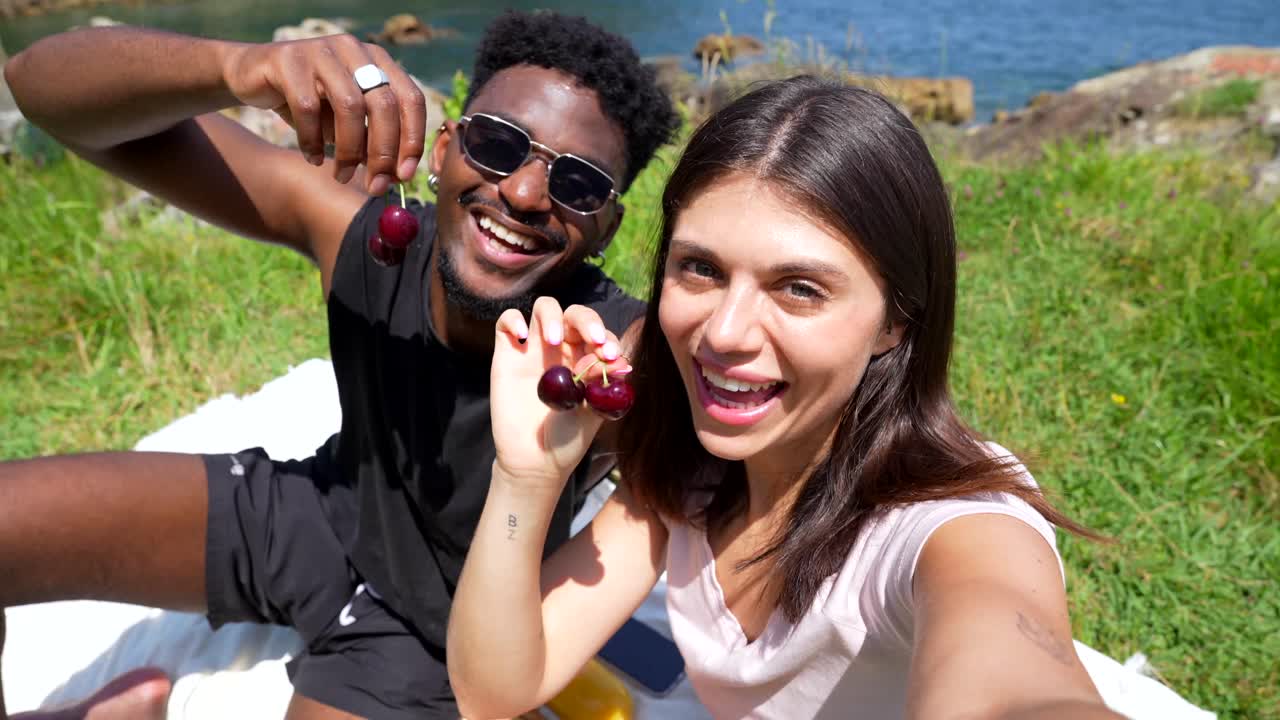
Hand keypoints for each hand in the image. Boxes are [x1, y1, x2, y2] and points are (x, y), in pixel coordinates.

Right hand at [220, 34, 425, 195]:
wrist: (252, 75)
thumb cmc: (309, 103)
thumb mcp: (345, 122)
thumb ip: (371, 141)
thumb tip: (397, 177)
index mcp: (377, 60)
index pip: (410, 99)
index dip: (413, 139)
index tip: (406, 176)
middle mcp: (354, 50)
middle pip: (383, 105)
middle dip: (383, 153)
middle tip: (376, 186)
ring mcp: (322, 51)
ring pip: (350, 106)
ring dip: (348, 151)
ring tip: (341, 176)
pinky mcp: (288, 59)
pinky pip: (308, 108)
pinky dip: (313, 140)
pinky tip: (313, 158)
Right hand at [491, 298, 630, 492]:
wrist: (535, 462)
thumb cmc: (568, 438)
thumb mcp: (593, 412)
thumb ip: (603, 383)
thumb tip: (616, 360)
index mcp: (587, 358)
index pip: (599, 334)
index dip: (606, 339)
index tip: (610, 355)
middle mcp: (563, 349)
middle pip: (575, 314)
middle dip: (587, 321)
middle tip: (593, 339)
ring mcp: (534, 349)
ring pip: (544, 308)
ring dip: (553, 316)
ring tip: (554, 340)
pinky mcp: (507, 354)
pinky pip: (506, 322)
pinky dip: (513, 319)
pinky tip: (521, 337)